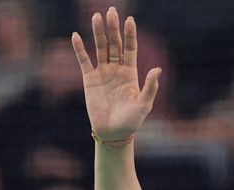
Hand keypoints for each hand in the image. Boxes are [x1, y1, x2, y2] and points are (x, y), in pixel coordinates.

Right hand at [71, 7, 161, 143]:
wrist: (113, 133)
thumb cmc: (131, 121)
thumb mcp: (144, 104)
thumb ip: (150, 87)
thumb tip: (157, 69)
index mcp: (131, 72)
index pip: (130, 48)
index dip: (130, 34)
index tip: (129, 20)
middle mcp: (116, 69)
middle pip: (114, 44)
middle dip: (113, 28)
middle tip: (112, 11)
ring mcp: (102, 73)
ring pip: (100, 48)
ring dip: (98, 33)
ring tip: (96, 17)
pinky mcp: (89, 80)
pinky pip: (84, 61)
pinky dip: (79, 49)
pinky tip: (76, 36)